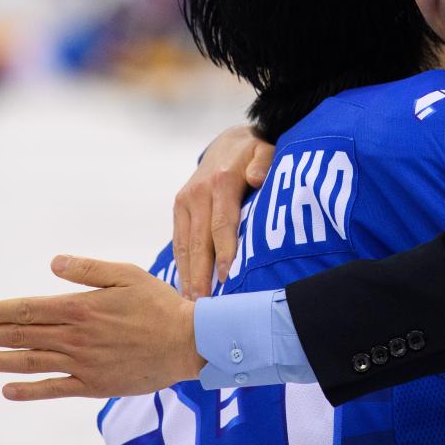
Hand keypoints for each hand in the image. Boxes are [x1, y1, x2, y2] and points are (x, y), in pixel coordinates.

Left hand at [0, 255, 205, 400]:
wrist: (188, 342)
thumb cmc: (160, 304)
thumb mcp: (128, 274)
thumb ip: (89, 269)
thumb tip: (53, 262)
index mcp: (82, 307)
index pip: (29, 309)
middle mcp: (77, 336)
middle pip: (22, 336)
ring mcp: (83, 363)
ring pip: (30, 362)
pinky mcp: (94, 384)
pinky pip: (54, 388)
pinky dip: (28, 390)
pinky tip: (7, 389)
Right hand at [173, 125, 273, 299]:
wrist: (230, 141)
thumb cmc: (255, 151)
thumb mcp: (265, 150)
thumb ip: (263, 163)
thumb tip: (257, 178)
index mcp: (221, 182)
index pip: (222, 225)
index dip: (224, 253)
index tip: (226, 279)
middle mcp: (197, 193)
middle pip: (199, 241)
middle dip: (200, 274)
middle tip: (202, 303)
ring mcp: (185, 201)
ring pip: (184, 244)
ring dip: (187, 274)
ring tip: (191, 301)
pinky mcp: (179, 207)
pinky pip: (179, 239)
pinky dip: (182, 263)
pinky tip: (186, 284)